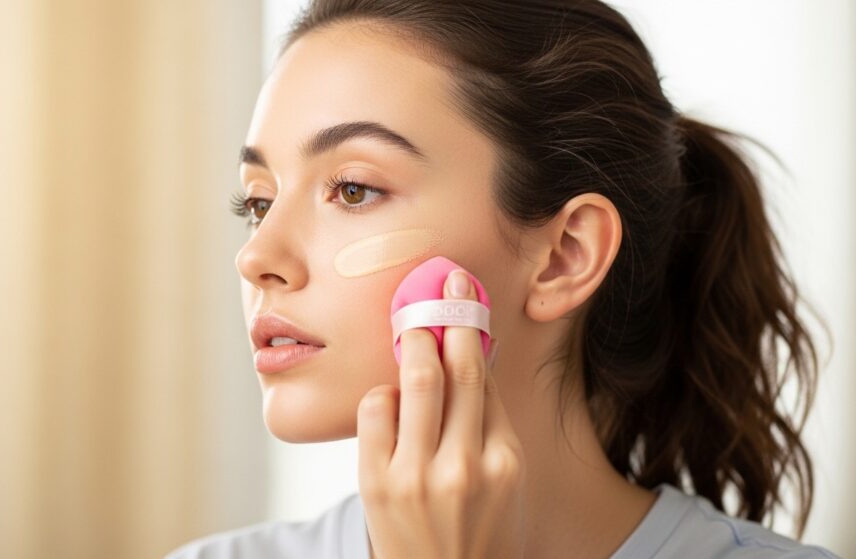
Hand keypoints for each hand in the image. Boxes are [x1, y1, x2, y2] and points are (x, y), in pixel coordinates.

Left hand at [358, 269, 526, 558]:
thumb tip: (473, 357)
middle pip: (458, 370)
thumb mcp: (504, 482)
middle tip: (441, 283)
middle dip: (448, 316)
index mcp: (504, 462)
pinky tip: (389, 391)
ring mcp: (418, 476)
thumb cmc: (477, 530)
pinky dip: (382, 392)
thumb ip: (491, 424)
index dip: (472, 330)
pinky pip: (376, 411)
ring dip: (415, 341)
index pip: (486, 380)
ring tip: (413, 320)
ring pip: (417, 382)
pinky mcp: (377, 483)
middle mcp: (464, 466)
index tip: (464, 295)